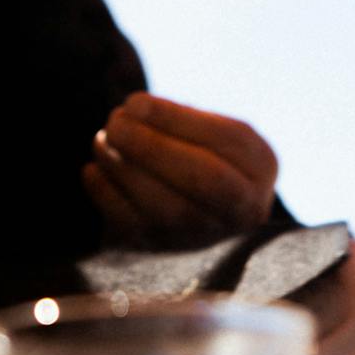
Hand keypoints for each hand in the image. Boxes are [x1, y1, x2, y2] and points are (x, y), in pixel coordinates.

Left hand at [84, 94, 278, 249]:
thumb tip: (135, 107)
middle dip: (150, 147)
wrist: (191, 207)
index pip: (224, 145)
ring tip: (103, 138)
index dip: (175, 122)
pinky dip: (106, 194)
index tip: (135, 102)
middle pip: (199, 180)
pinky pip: (133, 227)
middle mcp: (239, 212)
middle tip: (115, 121)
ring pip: (163, 208)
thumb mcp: (207, 128)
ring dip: (123, 167)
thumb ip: (179, 115)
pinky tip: (95, 167)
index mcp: (258, 170)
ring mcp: (200, 238)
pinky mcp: (163, 253)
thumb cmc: (199, 154)